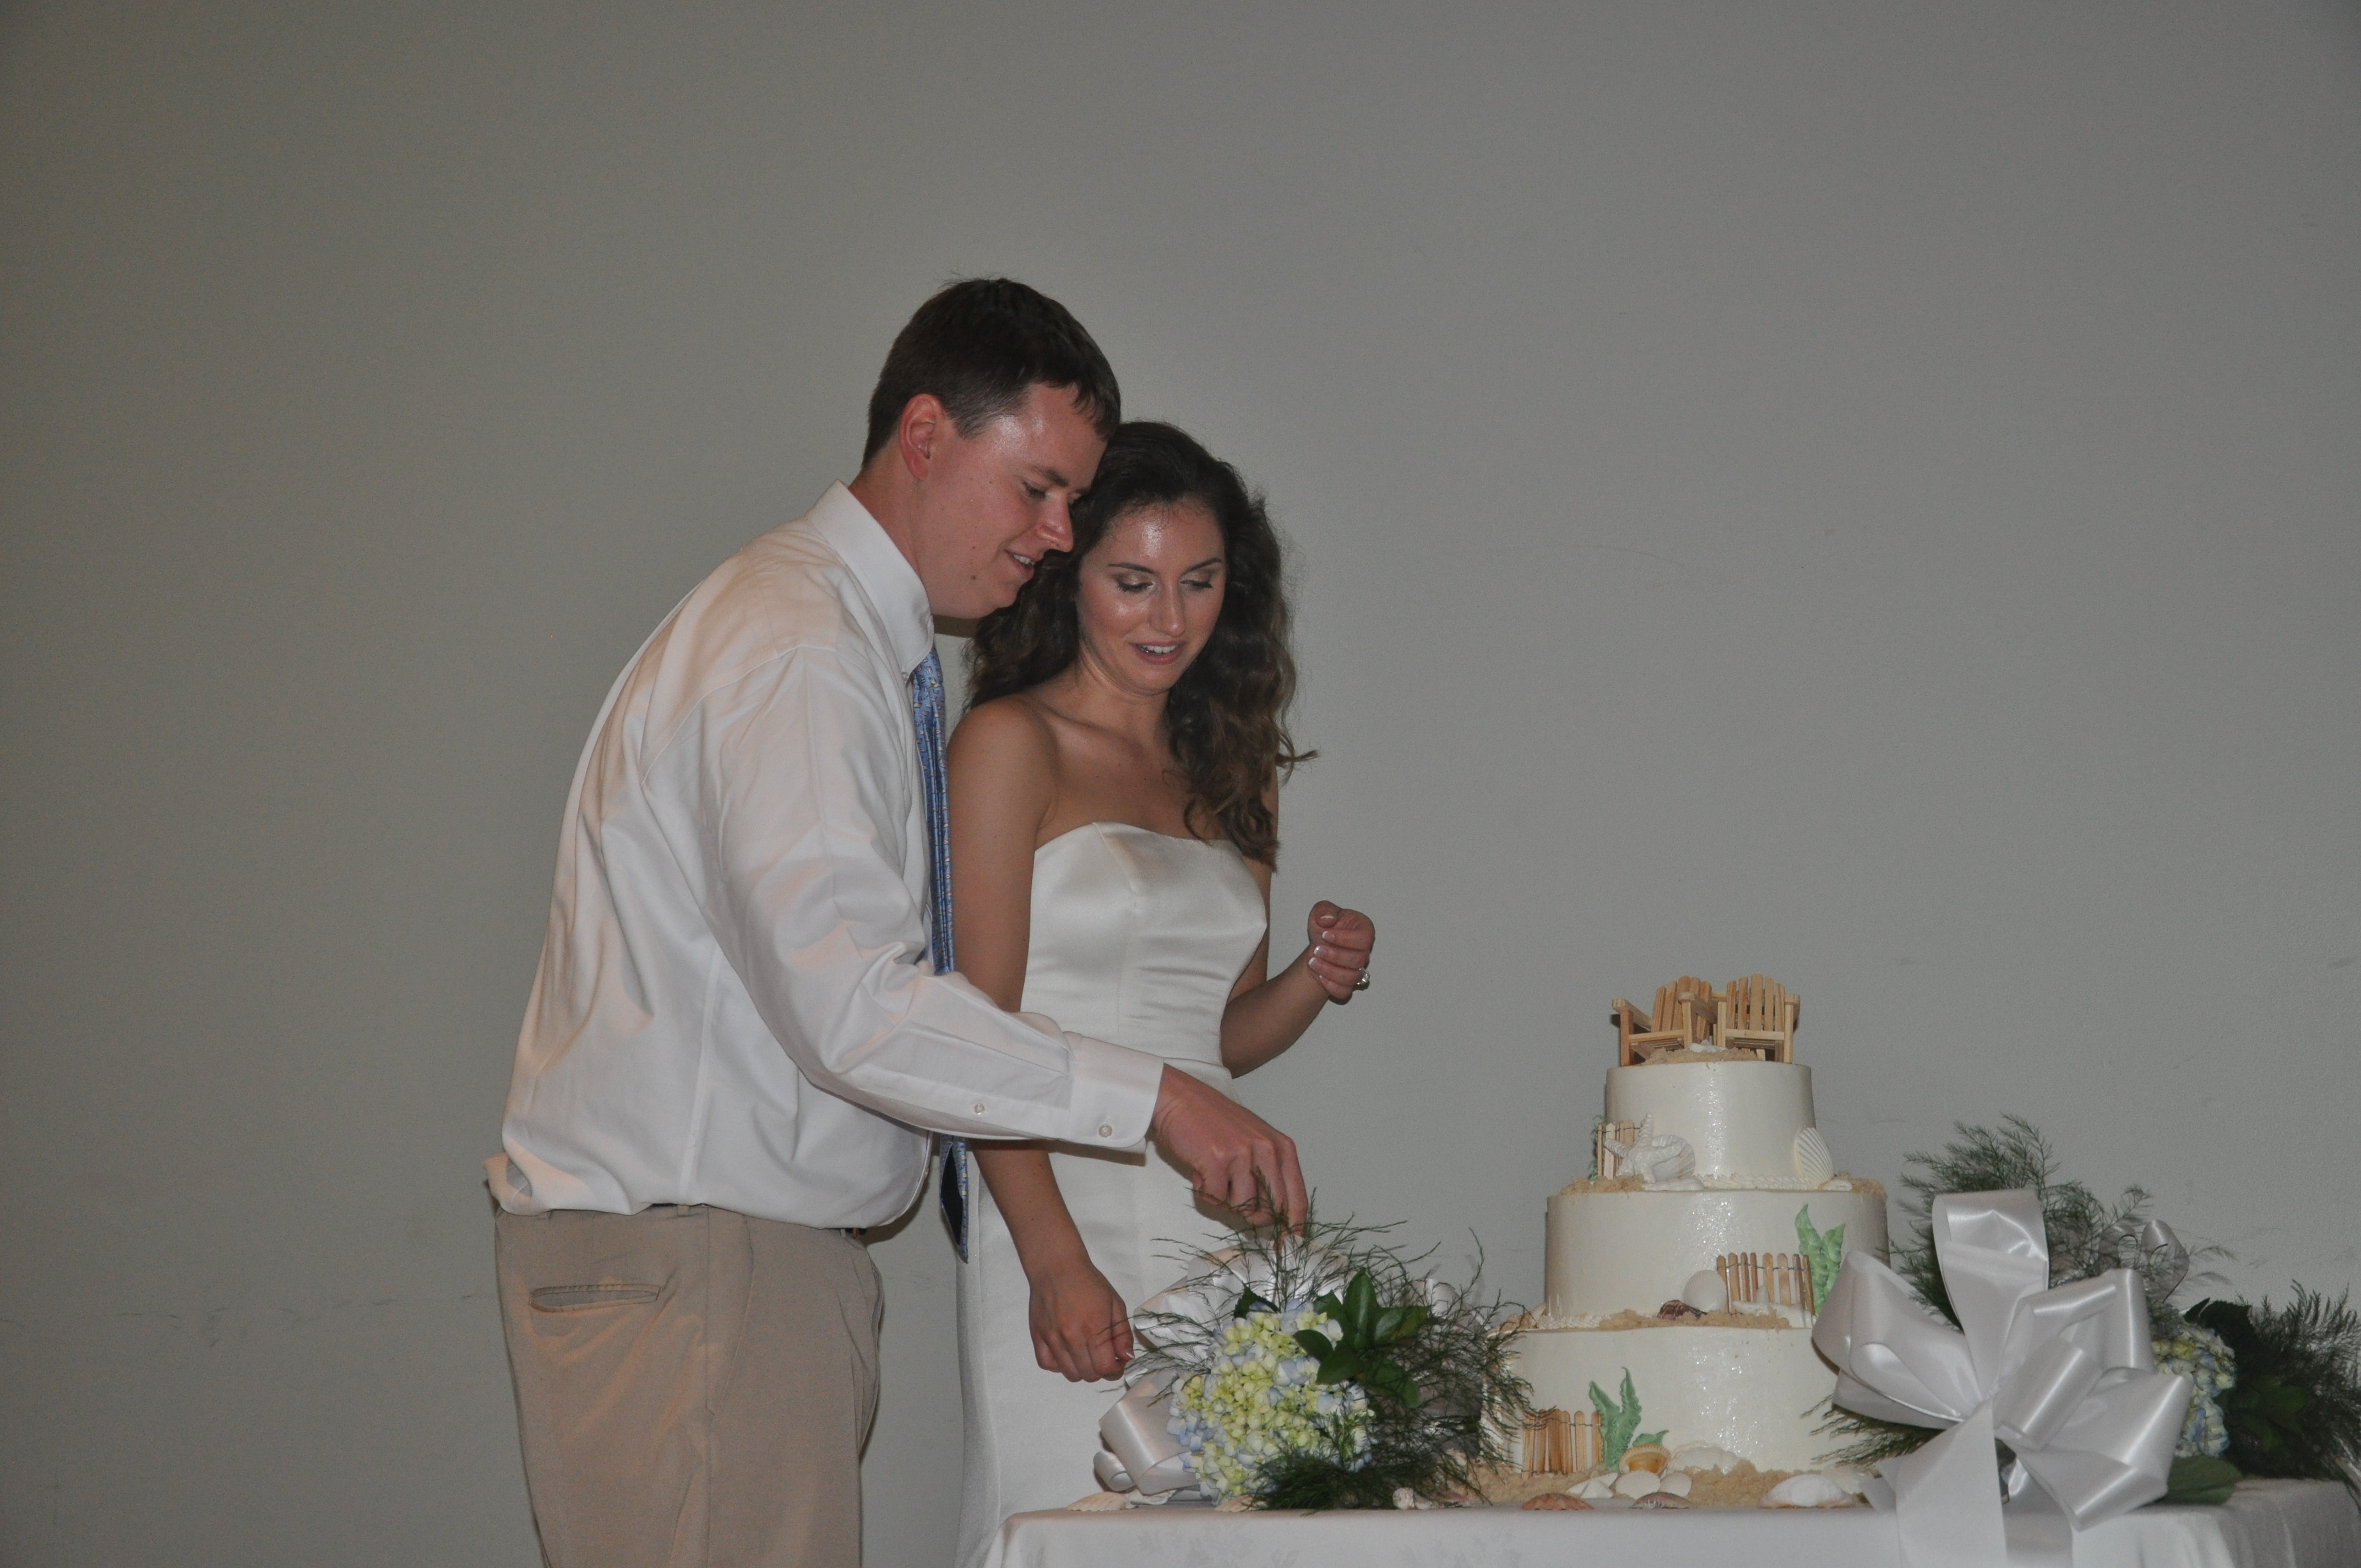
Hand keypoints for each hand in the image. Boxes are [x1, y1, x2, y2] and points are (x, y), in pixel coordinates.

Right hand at [1027, 1259, 1133, 1381]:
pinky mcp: (1038, 1337)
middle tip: (1102, 1356)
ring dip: (1081, 1369)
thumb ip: (1122, 1334)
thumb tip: (1126, 1358)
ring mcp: (1053, 1339)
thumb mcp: (1115, 1304)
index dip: (1115, 1370)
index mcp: (1094, 1329)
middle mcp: (1072, 1338)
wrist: (1057, 1267)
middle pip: (1088, 1375)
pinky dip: (1059, 1365)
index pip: (1105, 1369)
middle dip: (1100, 1370)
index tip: (1117, 1362)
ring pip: (1070, 1374)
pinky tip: (1066, 1352)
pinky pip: (1048, 1365)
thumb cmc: (1089, 1283)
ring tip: (1085, 1353)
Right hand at [1149, 1066, 1307, 1225]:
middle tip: (1233, 1199)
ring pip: (1242, 1207)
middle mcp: (1268, 1150)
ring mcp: (1244, 1155)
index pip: (1297, 1198)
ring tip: (1214, 1174)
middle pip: (1271, 1210)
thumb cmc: (1214, 1121)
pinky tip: (1200, 1170)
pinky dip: (1205, 1191)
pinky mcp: (1218, 1161)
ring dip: (1224, 1199)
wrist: (1179, 1099)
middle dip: (1252, 1216)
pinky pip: (1215, 1198)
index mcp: (1282, 1147)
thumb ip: (1267, 1172)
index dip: (1293, 1225)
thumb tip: (1274, 1215)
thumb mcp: (1254, 1141)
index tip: (1289, 1243)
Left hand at [1303, 901, 1374, 1002]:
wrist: (1318, 947)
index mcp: (1364, 930)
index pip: (1365, 938)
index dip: (1345, 938)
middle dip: (1334, 955)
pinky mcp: (1348, 984)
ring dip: (1330, 971)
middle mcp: (1364, 951)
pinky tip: (1319, 975)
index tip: (1325, 935)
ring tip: (1313, 961)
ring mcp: (1357, 969)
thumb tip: (1329, 920)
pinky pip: (1344, 991)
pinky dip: (1330, 986)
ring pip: (1352, 977)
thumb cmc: (1324, 928)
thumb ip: (1324, 910)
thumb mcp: (1321, 912)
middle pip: (1359, 959)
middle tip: (1317, 949)